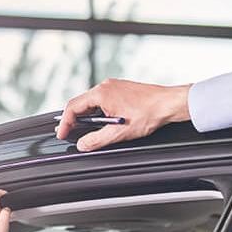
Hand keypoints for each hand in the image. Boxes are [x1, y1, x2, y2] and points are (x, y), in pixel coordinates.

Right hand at [56, 79, 191, 151]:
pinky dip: (97, 112)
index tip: (62, 134)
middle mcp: (106, 86)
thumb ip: (97, 140)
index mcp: (101, 93)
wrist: (169, 103)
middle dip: (73, 120)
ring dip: (86, 116)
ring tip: (85, 130)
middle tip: (69, 133)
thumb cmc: (149, 113)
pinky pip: (102, 100)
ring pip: (92, 102)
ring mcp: (114, 86)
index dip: (65, 123)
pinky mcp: (122, 90)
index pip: (73, 107)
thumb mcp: (119, 132)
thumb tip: (82, 145)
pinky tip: (102, 122)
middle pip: (81, 103)